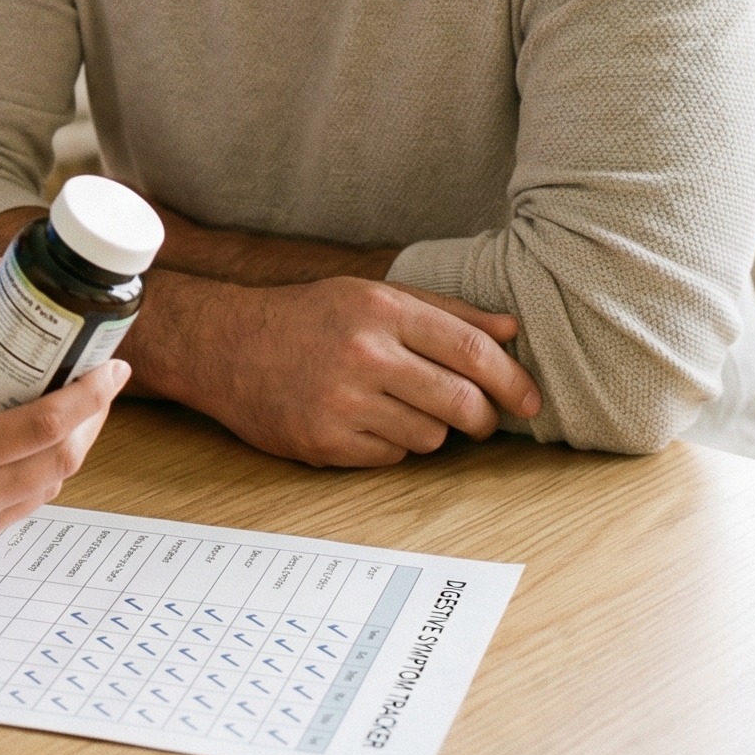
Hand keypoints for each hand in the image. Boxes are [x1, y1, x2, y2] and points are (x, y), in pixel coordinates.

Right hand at [0, 276, 129, 592]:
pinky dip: (31, 477)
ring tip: (69, 409)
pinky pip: (13, 513)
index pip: (46, 427)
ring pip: (42, 492)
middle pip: (60, 464)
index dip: (90, 397)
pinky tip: (19, 447)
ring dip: (64, 451)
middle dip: (91, 422)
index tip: (114, 369)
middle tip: (100, 384)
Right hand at [128, 272, 542, 468]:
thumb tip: (511, 329)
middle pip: (461, 402)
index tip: (530, 399)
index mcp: (380, 310)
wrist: (224, 346)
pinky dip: (389, 446)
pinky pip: (391, 458)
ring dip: (428, 429)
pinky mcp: (325, 442)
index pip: (471, 349)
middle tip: (478, 418)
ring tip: (395, 407)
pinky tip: (362, 422)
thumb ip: (443, 312)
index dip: (511, 379)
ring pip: (430, 437)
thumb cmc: (306, 318)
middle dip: (482, 417)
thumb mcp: (369, 296)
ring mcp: (343, 402)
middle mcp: (363, 354)